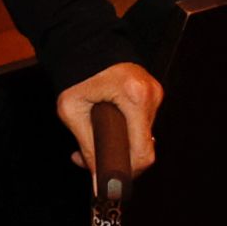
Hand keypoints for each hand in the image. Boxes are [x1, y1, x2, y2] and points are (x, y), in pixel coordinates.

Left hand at [56, 62, 161, 191]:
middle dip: (117, 160)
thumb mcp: (72, 110)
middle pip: (143, 147)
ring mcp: (154, 93)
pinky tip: (104, 130)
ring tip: (89, 142)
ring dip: (119, 146)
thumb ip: (87, 147)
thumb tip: (98, 184)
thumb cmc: (75, 71)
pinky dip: (124, 132)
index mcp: (134, 96)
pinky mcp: (151, 93)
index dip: (126, 173)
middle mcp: (151, 94)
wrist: (82, 40)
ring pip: (142, 137)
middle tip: (87, 161)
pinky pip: (141, 124)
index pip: (143, 152)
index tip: (107, 183)